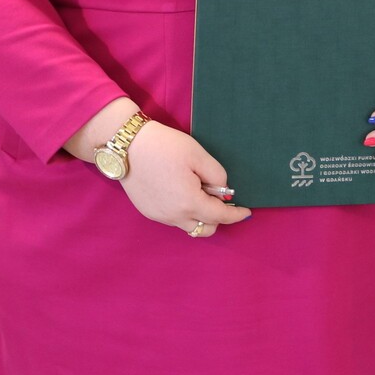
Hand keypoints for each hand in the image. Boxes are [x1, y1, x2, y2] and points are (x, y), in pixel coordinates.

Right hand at [112, 118, 252, 239]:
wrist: (127, 146)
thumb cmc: (164, 147)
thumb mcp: (198, 155)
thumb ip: (217, 176)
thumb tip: (222, 192)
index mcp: (189, 203)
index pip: (220, 217)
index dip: (236, 215)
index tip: (246, 212)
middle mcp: (174, 216)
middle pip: (205, 229)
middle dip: (217, 218)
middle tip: (217, 196)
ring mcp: (160, 216)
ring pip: (188, 226)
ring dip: (199, 216)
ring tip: (196, 191)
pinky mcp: (148, 212)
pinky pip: (173, 219)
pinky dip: (183, 212)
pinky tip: (180, 191)